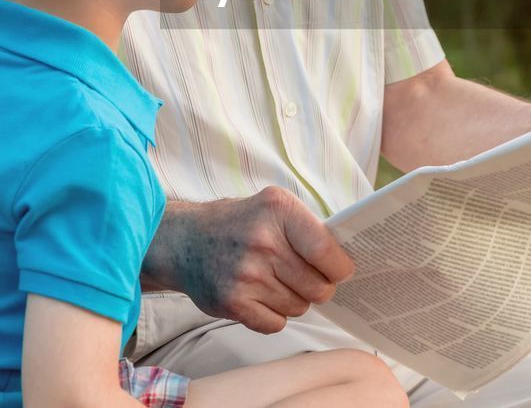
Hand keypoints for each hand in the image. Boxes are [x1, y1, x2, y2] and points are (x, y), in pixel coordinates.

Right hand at [140, 187, 354, 333]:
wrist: (184, 241)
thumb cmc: (239, 224)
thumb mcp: (274, 206)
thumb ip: (308, 229)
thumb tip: (346, 262)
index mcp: (279, 210)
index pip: (327, 250)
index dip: (340, 268)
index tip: (339, 271)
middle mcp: (263, 241)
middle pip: (318, 287)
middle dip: (318, 287)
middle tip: (304, 278)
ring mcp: (246, 273)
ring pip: (299, 307)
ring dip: (294, 300)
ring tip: (275, 281)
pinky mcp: (233, 302)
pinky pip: (277, 323)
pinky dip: (274, 315)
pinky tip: (260, 296)